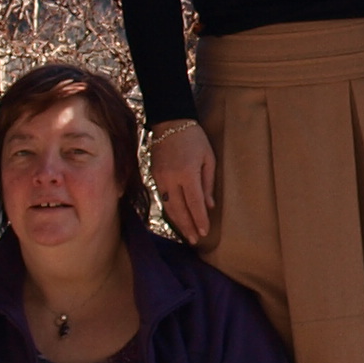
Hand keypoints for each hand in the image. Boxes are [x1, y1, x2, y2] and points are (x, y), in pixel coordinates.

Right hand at [148, 116, 216, 245]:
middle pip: (179, 209)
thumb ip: (208, 182)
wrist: (170, 122)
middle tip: (194, 240)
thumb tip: (209, 205)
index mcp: (187, 173)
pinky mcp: (154, 176)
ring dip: (177, 222)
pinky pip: (162, 198)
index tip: (204, 232)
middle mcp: (171, 178)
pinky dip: (170, 211)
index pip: (194, 203)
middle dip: (187, 226)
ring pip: (168, 207)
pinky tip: (176, 219)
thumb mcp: (208, 158)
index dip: (199, 219)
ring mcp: (160, 178)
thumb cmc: (194, 138)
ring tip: (186, 234)